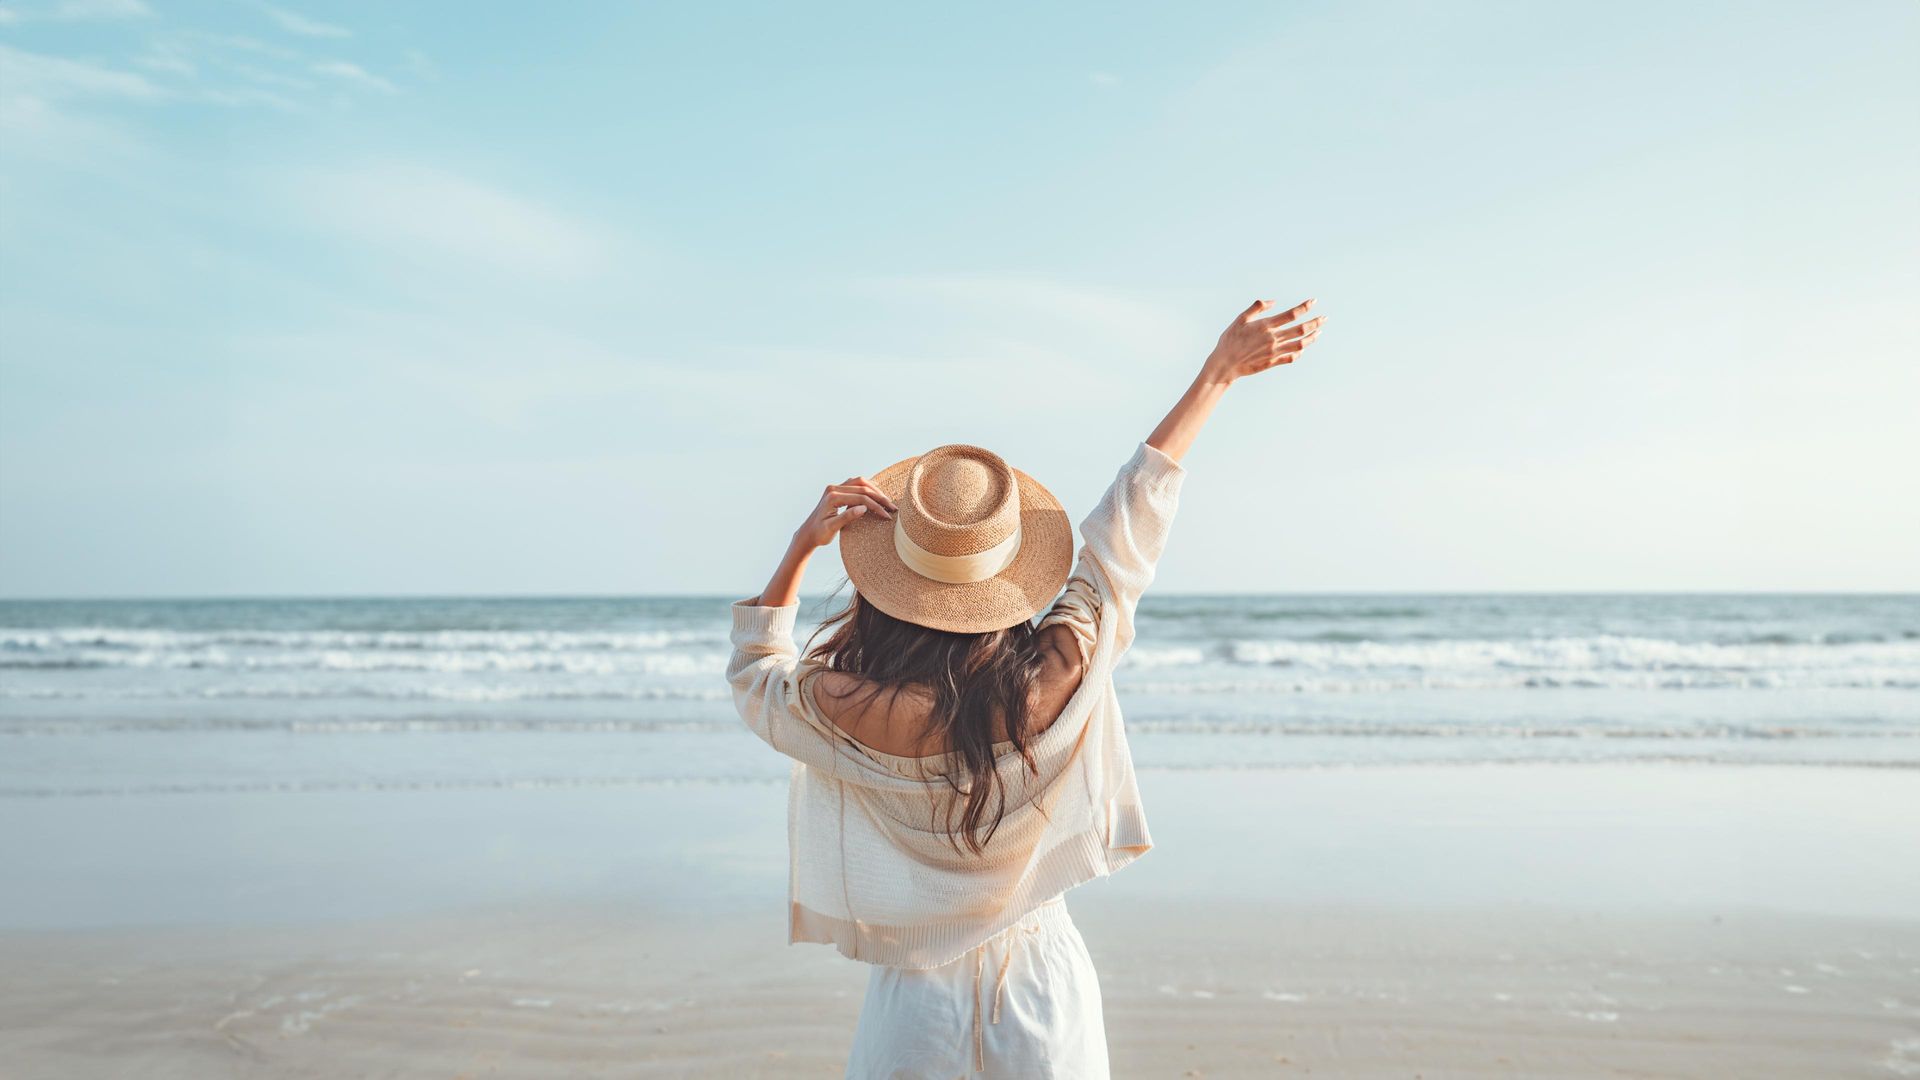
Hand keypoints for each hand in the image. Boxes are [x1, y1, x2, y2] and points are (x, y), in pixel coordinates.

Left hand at [791, 476, 896, 550]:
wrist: (808, 533)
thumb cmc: (819, 534)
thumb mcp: (832, 528)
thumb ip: (847, 517)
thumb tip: (863, 508)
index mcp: (832, 497)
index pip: (860, 498)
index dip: (876, 506)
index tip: (887, 516)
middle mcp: (833, 488)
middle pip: (862, 487)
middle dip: (879, 497)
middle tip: (892, 507)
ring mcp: (835, 487)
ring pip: (860, 482)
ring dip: (875, 490)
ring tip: (886, 501)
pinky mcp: (837, 490)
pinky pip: (855, 484)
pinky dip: (867, 488)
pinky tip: (876, 494)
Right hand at [1199, 298, 1324, 384]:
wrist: (1224, 364)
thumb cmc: (1230, 340)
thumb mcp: (1240, 319)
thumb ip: (1257, 308)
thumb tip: (1273, 301)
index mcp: (1266, 326)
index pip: (1291, 314)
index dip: (1304, 307)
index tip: (1313, 301)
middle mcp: (1273, 338)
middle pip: (1300, 329)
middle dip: (1315, 322)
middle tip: (1324, 318)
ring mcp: (1274, 352)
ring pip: (1300, 344)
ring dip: (1311, 338)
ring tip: (1318, 332)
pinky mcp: (1272, 362)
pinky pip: (1291, 357)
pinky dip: (1300, 353)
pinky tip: (1303, 348)